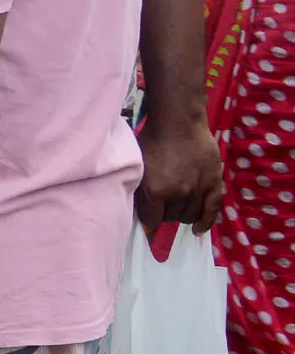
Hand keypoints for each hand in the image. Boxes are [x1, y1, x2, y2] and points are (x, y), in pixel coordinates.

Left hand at [136, 114, 224, 231]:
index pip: (152, 220)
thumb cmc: (152, 141)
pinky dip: (205, 222)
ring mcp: (198, 190)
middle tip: (164, 203)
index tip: (149, 214)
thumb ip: (140, 191)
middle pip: (171, 218)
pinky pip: (212, 210)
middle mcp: (178, 194)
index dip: (149, 218)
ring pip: (190, 216)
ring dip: (183, 214)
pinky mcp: (214, 183)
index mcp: (156, 191)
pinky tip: (199, 230)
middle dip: (165, 213)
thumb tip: (141, 212)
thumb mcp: (138, 168)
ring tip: (178, 206)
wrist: (179, 122)